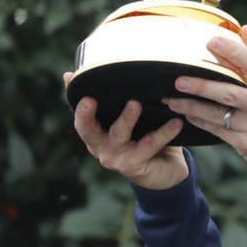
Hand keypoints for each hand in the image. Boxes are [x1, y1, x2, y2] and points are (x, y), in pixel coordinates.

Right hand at [65, 72, 187, 189]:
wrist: (164, 172)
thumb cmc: (142, 138)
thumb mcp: (125, 120)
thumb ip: (109, 100)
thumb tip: (70, 74)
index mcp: (96, 135)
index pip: (80, 119)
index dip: (76, 105)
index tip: (70, 85)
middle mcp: (101, 147)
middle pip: (88, 131)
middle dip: (87, 115)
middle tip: (91, 99)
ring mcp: (116, 158)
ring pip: (119, 135)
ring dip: (126, 119)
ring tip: (135, 104)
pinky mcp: (134, 166)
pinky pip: (149, 144)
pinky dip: (164, 132)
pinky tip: (176, 122)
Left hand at [162, 26, 246, 177]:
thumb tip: (245, 30)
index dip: (232, 51)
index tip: (211, 42)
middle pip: (230, 91)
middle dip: (202, 84)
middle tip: (180, 78)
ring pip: (219, 114)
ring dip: (193, 106)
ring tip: (174, 99)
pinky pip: (218, 131)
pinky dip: (201, 121)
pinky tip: (188, 114)